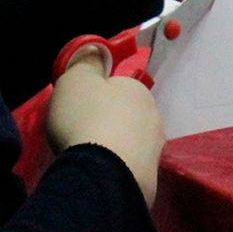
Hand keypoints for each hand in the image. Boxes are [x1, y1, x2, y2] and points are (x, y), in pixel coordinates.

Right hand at [47, 48, 164, 204]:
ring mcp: (155, 150)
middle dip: (106, 124)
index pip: (117, 89)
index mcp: (139, 91)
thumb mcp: (76, 80)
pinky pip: (128, 170)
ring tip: (89, 160)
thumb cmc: (87, 118)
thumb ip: (87, 63)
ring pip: (129, 144)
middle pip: (125, 117)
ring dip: (113, 149)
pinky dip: (115, 171)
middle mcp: (154, 117)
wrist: (104, 173)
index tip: (78, 111)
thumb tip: (97, 52)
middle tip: (80, 136)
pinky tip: (99, 176)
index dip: (94, 98)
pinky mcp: (149, 179)